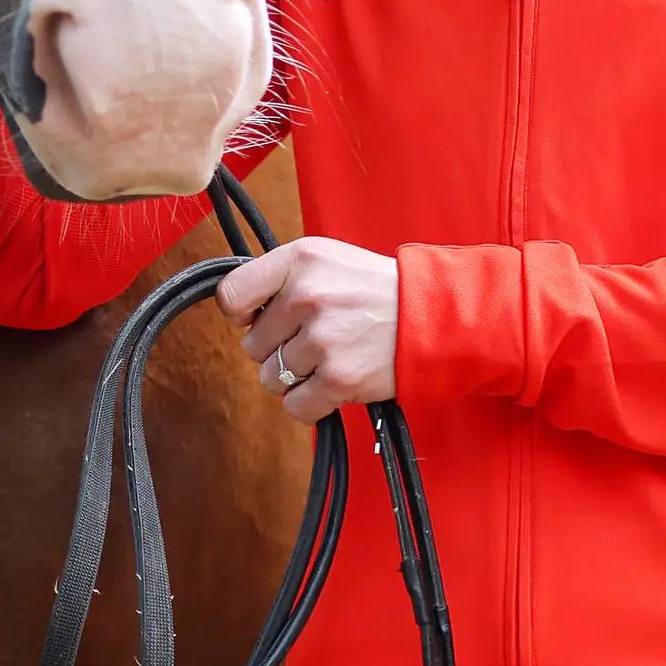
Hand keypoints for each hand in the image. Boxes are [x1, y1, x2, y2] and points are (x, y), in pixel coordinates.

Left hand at [215, 237, 398, 423]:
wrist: (433, 316)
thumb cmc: (376, 290)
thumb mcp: (326, 259)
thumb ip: (281, 278)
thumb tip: (239, 313)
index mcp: (299, 260)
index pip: (232, 295)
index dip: (241, 315)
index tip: (258, 319)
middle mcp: (307, 296)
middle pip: (252, 345)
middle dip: (278, 348)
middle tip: (315, 339)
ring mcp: (323, 339)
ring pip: (271, 378)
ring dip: (295, 378)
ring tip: (328, 359)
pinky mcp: (339, 378)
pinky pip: (294, 406)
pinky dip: (310, 403)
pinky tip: (332, 384)